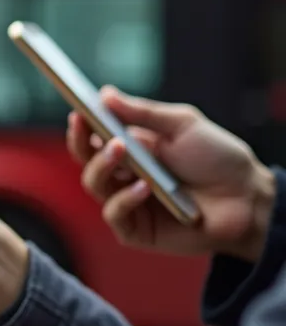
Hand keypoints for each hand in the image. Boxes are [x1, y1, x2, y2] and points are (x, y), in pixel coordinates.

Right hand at [68, 87, 274, 262]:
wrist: (248, 197)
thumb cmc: (218, 159)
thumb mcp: (183, 124)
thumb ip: (143, 111)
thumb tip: (104, 94)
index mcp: (131, 149)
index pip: (93, 137)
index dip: (81, 126)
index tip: (77, 112)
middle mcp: (124, 175)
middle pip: (86, 161)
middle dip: (82, 143)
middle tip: (89, 126)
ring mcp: (129, 203)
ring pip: (95, 186)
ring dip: (102, 167)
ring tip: (119, 150)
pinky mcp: (137, 230)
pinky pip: (115, 215)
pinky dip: (124, 200)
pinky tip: (143, 187)